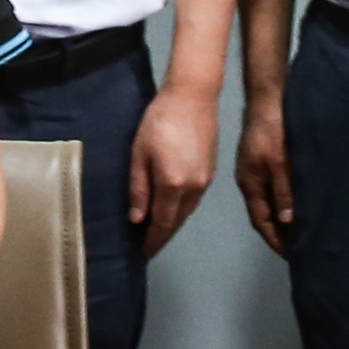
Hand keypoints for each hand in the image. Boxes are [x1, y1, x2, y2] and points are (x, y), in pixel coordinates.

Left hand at [124, 79, 215, 257]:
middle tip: (147, 244)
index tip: (142, 252)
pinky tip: (171, 207)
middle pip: (177, 221)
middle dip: (162, 235)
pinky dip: (181, 208)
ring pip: (187, 211)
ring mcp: (206, 181)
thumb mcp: (139, 154)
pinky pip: (194, 199)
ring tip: (156, 228)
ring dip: (172, 222)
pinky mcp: (211, 172)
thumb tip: (137, 219)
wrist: (193, 96)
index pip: (162, 223)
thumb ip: (139, 189)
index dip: (152, 240)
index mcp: (173, 185)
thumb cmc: (159, 121)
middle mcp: (193, 188)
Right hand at [234, 88, 295, 252]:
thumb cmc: (273, 130)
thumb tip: (286, 221)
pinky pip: (273, 188)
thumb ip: (283, 191)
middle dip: (278, 233)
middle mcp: (250, 180)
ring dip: (282, 217)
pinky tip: (296, 204)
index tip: (290, 255)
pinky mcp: (264, 160)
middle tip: (298, 248)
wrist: (268, 97)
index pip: (261, 220)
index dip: (274, 239)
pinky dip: (284, 201)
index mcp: (250, 184)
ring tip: (300, 231)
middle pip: (264, 214)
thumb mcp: (279, 163)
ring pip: (269, 201)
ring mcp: (256, 170)